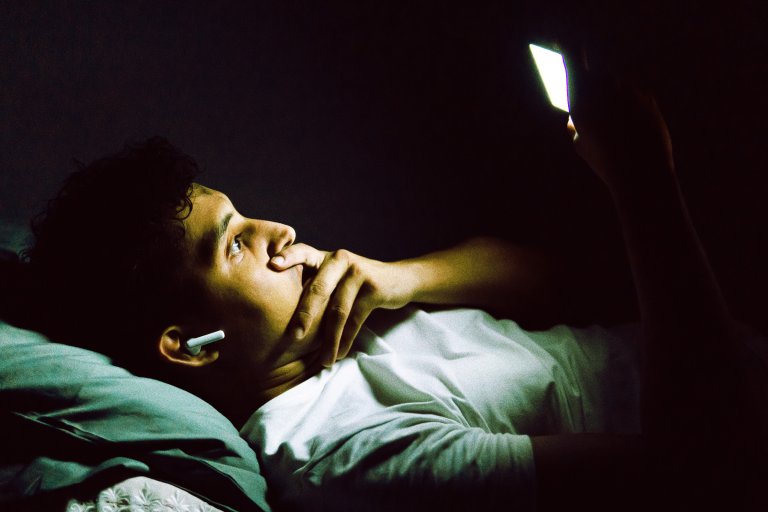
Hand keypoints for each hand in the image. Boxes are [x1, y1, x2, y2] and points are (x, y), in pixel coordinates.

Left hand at [270, 244, 413, 366]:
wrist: (399, 280)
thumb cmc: (356, 283)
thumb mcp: (335, 276)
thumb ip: (314, 283)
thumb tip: (278, 310)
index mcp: (324, 257)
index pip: (303, 252)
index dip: (288, 256)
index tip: (272, 265)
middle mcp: (339, 259)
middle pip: (318, 288)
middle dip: (305, 314)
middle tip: (294, 337)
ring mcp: (358, 272)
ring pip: (338, 310)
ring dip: (330, 339)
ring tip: (324, 360)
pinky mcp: (374, 287)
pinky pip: (356, 318)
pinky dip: (346, 340)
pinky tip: (339, 354)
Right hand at [564, 49, 674, 194]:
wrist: (641, 169)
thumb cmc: (605, 159)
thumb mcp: (580, 144)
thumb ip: (576, 124)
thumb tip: (577, 119)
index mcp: (581, 94)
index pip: (572, 56)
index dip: (569, 49)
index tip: (565, 46)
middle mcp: (605, 83)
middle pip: (597, 78)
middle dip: (596, 92)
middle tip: (596, 116)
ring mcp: (629, 87)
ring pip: (618, 88)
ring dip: (616, 101)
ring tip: (617, 130)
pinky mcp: (648, 95)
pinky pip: (635, 96)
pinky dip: (632, 109)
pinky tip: (633, 130)